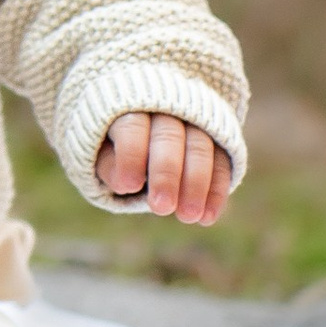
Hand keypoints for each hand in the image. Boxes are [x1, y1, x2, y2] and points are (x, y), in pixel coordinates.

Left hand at [98, 112, 231, 224]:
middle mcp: (167, 110)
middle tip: (162, 208)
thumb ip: (109, 164)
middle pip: (169, 137)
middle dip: (166, 174)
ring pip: (200, 148)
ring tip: (189, 216)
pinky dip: (217, 191)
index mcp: (131, 108)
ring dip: (197, 184)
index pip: (133, 128)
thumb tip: (123, 185)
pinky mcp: (219, 139)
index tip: (128, 186)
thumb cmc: (118, 143)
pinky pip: (223, 162)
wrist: (149, 123)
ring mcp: (196, 122)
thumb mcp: (103, 150)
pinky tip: (207, 217)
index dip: (131, 156)